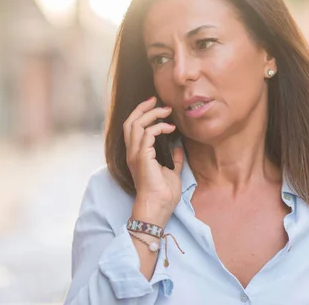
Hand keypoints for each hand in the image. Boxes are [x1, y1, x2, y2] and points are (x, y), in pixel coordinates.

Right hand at [124, 96, 184, 226]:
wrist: (158, 207)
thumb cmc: (163, 194)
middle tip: (156, 100)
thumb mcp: (171, 171)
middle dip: (143, 108)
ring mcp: (135, 154)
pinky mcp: (142, 157)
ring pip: (136, 124)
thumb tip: (178, 147)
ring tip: (167, 111)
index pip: (132, 128)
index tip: (154, 105)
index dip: (141, 113)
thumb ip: (174, 159)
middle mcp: (132, 152)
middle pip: (130, 121)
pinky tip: (170, 129)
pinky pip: (147, 133)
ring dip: (152, 114)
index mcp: (137, 154)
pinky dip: (159, 127)